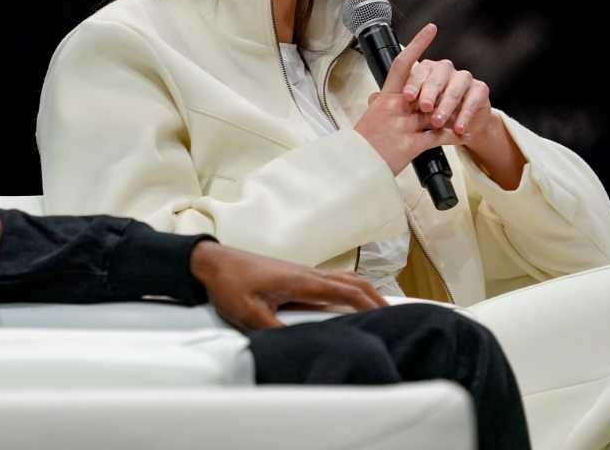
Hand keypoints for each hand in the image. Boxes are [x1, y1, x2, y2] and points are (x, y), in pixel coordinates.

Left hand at [189, 241, 386, 329]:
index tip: (388, 317)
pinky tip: (348, 302)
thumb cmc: (231, 283)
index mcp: (302, 281)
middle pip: (353, 282)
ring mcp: (303, 273)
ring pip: (344, 279)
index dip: (370, 304)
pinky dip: (350, 289)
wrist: (215, 263)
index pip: (347, 292)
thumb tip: (297, 345)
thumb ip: (274, 330)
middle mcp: (308, 274)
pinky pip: (332, 281)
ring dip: (365, 291)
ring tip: (379, 308)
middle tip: (394, 315)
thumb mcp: (249, 314)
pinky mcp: (297, 276)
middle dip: (376, 297)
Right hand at [354, 23, 462, 174]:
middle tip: (459, 79)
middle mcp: (395, 107)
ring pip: (436, 114)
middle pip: (427, 90)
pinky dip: (454, 137)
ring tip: (465, 115)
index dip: (418, 44)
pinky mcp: (410, 145)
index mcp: (385, 98)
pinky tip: (463, 136)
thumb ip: (379, 105)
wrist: (353, 166)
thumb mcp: (368, 117)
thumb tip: (378, 97)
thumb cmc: (361, 143)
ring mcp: (403, 125)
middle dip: (444, 89)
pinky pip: (438, 137)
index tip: (431, 29)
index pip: (402, 64)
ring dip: (453, 115)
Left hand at [401, 49, 495, 142]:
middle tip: (424, 108)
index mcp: (425, 69)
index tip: (407, 97)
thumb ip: (401, 103)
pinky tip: (458, 128)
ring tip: (438, 122)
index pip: (418, 70)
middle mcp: (444, 69)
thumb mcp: (415, 111)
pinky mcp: (480, 89)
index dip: (413, 83)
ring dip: (446, 106)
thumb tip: (377, 101)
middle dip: (429, 93)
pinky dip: (465, 116)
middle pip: (437, 76)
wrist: (459, 125)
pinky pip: (472, 100)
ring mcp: (463, 77)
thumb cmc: (433, 113)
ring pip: (455, 87)